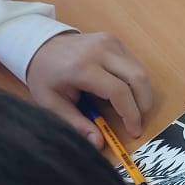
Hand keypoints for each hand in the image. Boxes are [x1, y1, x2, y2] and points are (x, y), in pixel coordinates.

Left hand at [26, 32, 151, 140]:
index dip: (130, 114)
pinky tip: (125, 93)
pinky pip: (135, 64)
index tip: (134, 131)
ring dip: (142, 93)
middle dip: (144, 103)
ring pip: (140, 70)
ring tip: (131, 108)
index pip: (118, 91)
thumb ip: (76, 123)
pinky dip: (136, 82)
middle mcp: (100, 50)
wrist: (40, 44)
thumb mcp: (52, 103)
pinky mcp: (115, 41)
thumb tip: (98, 143)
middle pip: (137, 77)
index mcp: (82, 67)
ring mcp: (110, 42)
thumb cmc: (45, 75)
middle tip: (138, 121)